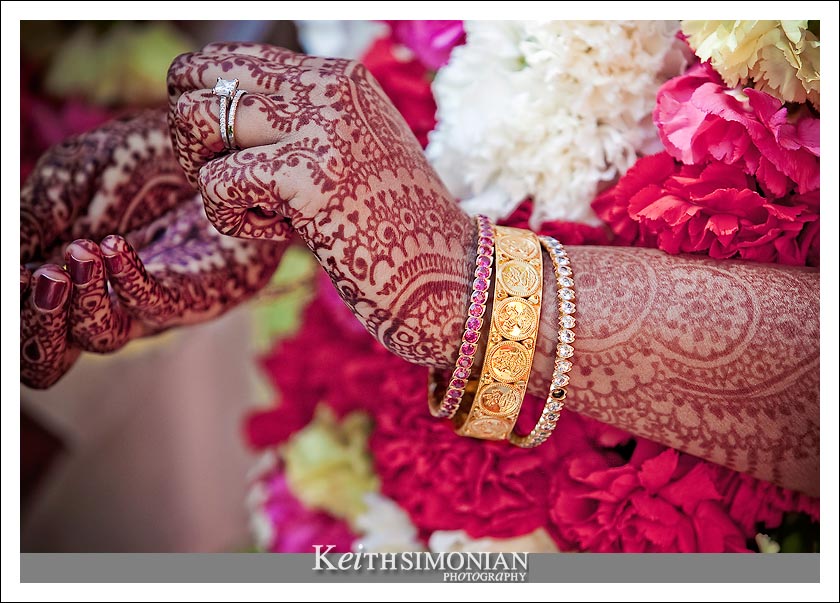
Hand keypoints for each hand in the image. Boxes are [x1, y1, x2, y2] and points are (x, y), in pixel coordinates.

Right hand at [21, 111, 282, 388]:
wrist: (223, 142)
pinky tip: (112, 246)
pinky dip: (127, 280)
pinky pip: (156, 307)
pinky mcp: (200, 293)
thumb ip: (35, 217)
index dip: (15, 311)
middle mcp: (103, 302)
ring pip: (100, 338)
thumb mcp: (75, 177)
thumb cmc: (146, 160)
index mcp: (67, 280)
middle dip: (33, 327)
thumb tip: (8, 262)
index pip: (24, 322)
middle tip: (34, 278)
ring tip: (77, 254)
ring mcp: (151, 303)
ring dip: (77, 303)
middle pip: (50, 357)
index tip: (16, 272)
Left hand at [168, 43, 474, 366]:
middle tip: (230, 182)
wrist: (451, 277)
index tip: (228, 152)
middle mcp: (328, 87)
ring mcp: (321, 128)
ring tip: (259, 210)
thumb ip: (300, 122)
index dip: (203, 104)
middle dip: (193, 138)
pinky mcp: (309, 178)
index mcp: (339, 78)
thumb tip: (215, 108)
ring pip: (196, 121)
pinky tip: (280, 235)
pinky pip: (216, 184)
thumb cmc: (398, 227)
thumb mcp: (354, 153)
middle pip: (197, 79)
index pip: (228, 59)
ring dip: (208, 176)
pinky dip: (232, 219)